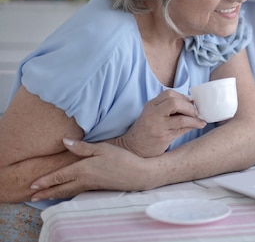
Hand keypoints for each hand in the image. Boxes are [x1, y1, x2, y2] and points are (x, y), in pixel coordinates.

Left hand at [30, 139, 151, 200]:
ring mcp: (91, 186)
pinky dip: (66, 194)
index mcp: (83, 169)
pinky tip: (66, 193)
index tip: (33, 184)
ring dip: (54, 195)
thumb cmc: (122, 158)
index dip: (45, 181)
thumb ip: (82, 147)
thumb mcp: (102, 148)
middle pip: (61, 188)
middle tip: (32, 196)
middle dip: (45, 193)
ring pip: (68, 192)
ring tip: (45, 197)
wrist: (138, 174)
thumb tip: (64, 141)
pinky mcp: (97, 188)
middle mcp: (84, 180)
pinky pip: (77, 192)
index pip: (59, 176)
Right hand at [117, 89, 206, 156]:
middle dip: (189, 106)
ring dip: (194, 118)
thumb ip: (168, 106)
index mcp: (151, 105)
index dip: (183, 97)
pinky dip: (194, 126)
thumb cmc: (148, 129)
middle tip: (196, 112)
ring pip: (181, 118)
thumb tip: (193, 103)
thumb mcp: (154, 113)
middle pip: (174, 103)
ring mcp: (157, 126)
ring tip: (200, 120)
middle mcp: (153, 114)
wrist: (134, 147)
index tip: (191, 102)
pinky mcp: (163, 138)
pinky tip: (200, 125)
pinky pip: (182, 130)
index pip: (169, 94)